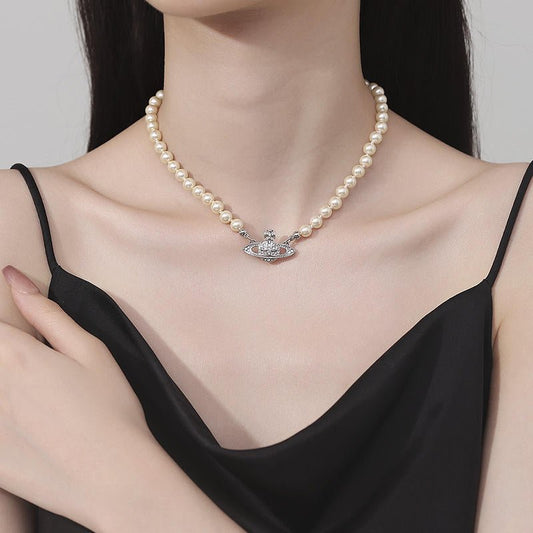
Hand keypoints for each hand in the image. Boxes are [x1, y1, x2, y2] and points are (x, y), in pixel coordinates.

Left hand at [0, 264, 153, 529]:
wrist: (114, 475)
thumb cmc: (111, 408)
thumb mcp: (91, 351)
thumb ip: (46, 314)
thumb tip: (12, 276)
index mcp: (15, 356)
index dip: (1, 322)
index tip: (15, 338)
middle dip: (5, 352)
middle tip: (40, 376)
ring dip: (6, 384)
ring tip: (40, 398)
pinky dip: (2, 415)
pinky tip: (28, 424)